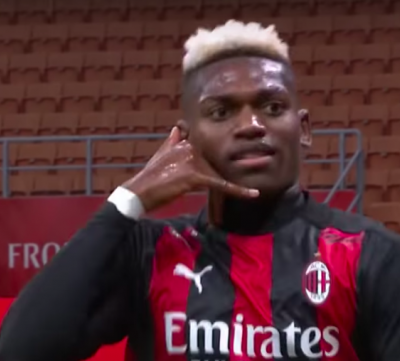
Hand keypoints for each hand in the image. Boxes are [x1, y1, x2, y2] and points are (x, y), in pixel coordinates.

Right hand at [121, 127, 258, 213]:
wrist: (139, 192)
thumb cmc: (150, 178)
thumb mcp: (161, 154)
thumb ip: (172, 141)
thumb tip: (178, 127)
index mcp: (184, 142)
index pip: (210, 145)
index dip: (223, 153)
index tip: (245, 145)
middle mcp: (190, 147)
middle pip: (218, 159)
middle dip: (235, 166)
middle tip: (259, 164)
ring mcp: (192, 160)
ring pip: (220, 171)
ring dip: (237, 181)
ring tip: (254, 188)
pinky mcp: (195, 175)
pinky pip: (221, 183)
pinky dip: (238, 190)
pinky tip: (253, 194)